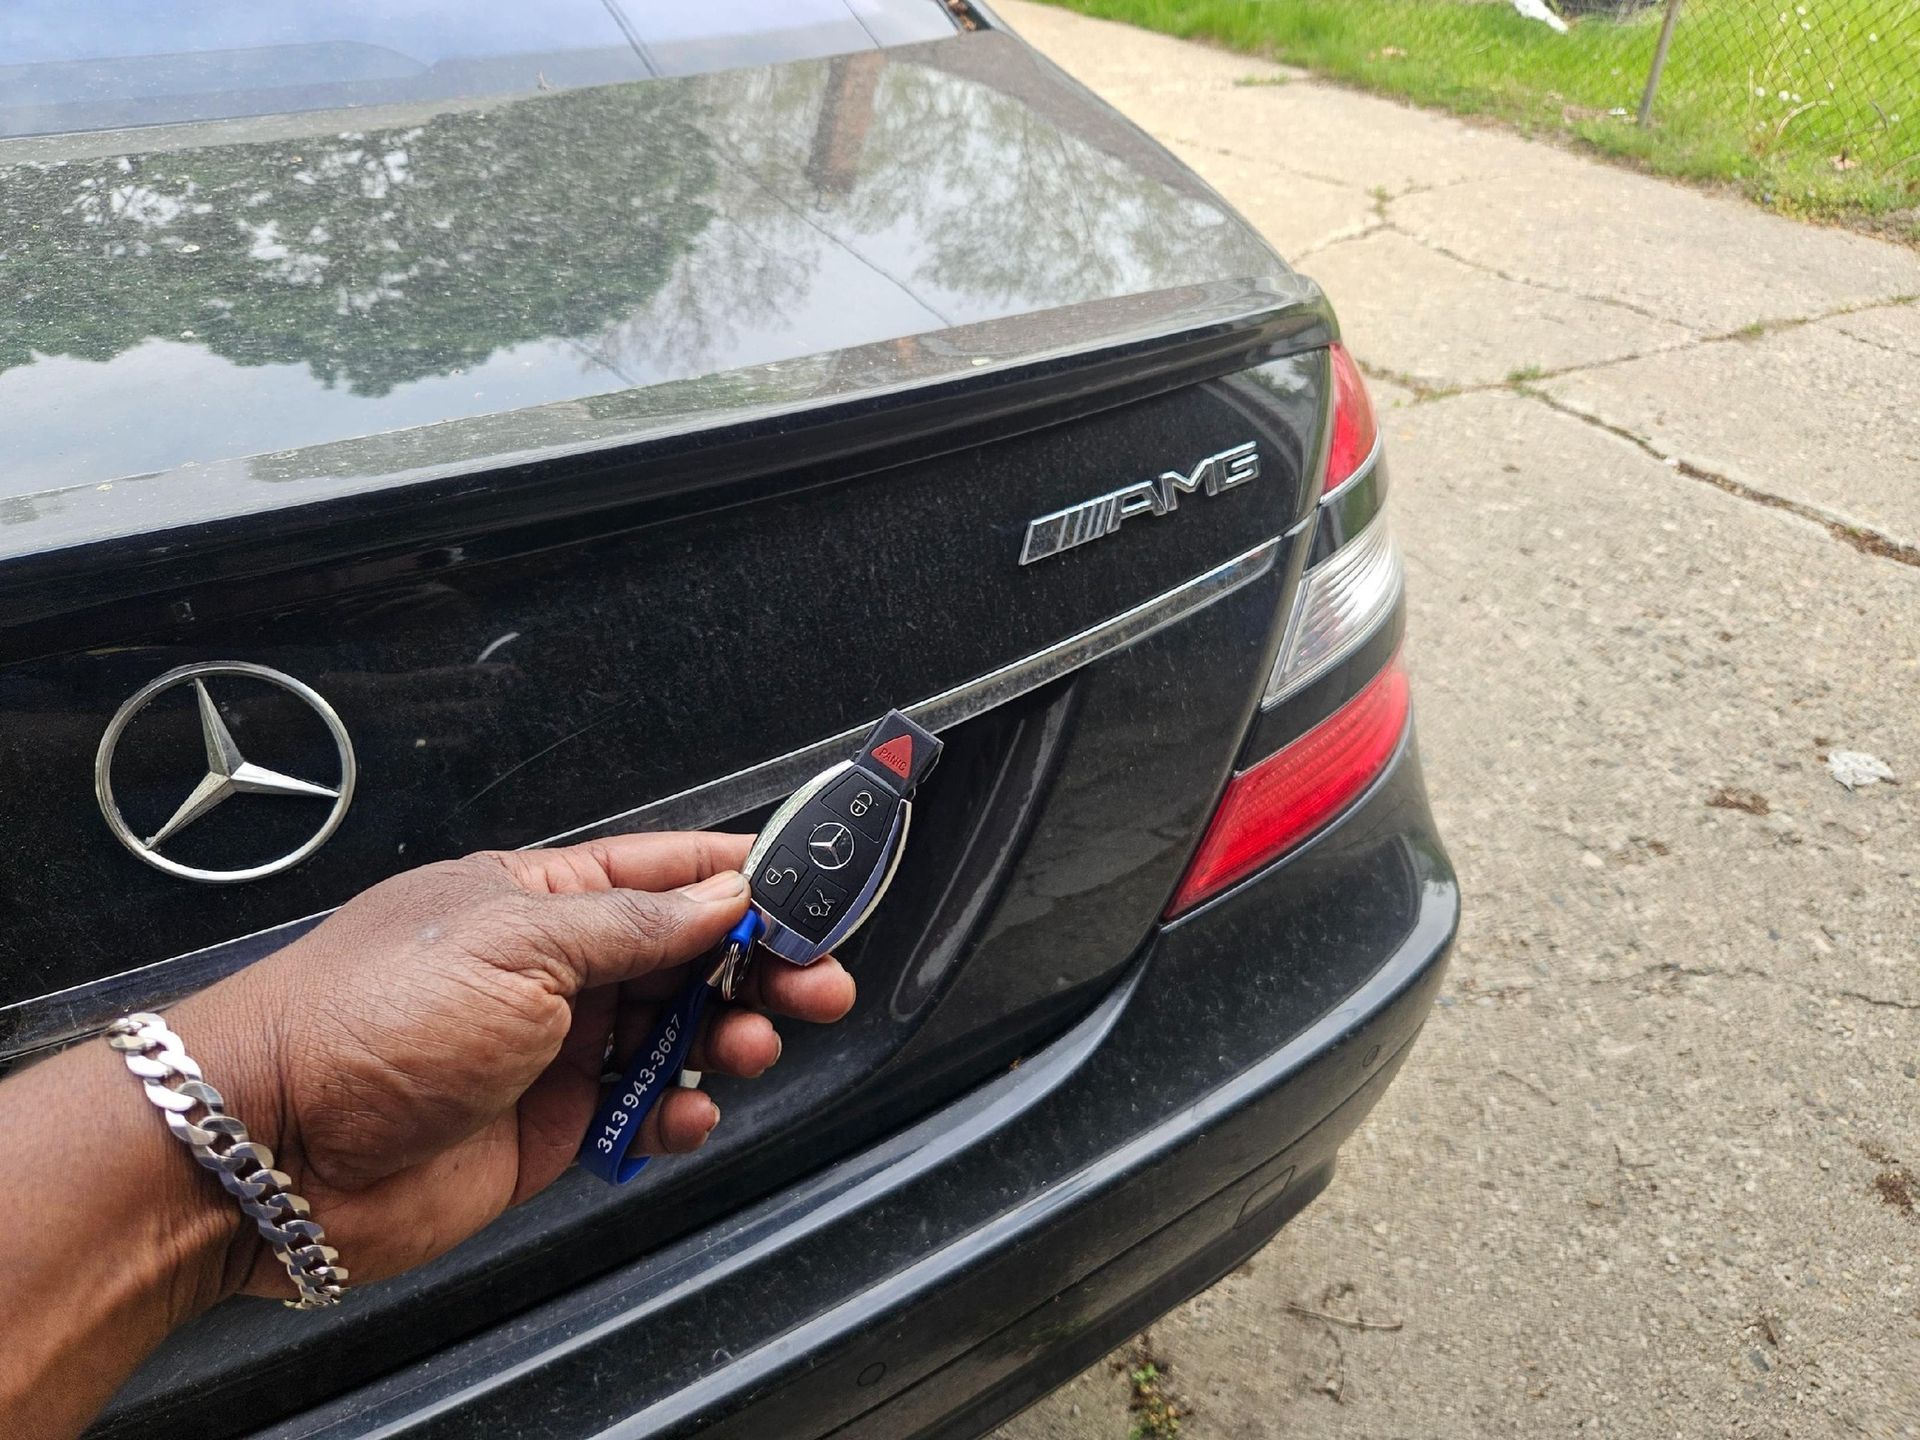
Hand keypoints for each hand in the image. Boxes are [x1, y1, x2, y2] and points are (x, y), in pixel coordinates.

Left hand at [167, 832, 853, 1299]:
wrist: (273, 1145)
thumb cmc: (364, 1018)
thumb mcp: (518, 944)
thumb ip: (633, 925)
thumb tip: (722, 897)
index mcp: (541, 897)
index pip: (666, 872)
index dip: (745, 879)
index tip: (813, 890)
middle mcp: (554, 967)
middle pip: (689, 955)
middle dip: (761, 964)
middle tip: (818, 981)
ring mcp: (556, 1048)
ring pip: (677, 1033)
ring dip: (729, 1036)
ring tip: (753, 1045)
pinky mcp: (553, 1127)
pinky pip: (644, 1113)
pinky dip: (681, 1113)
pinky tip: (693, 1111)